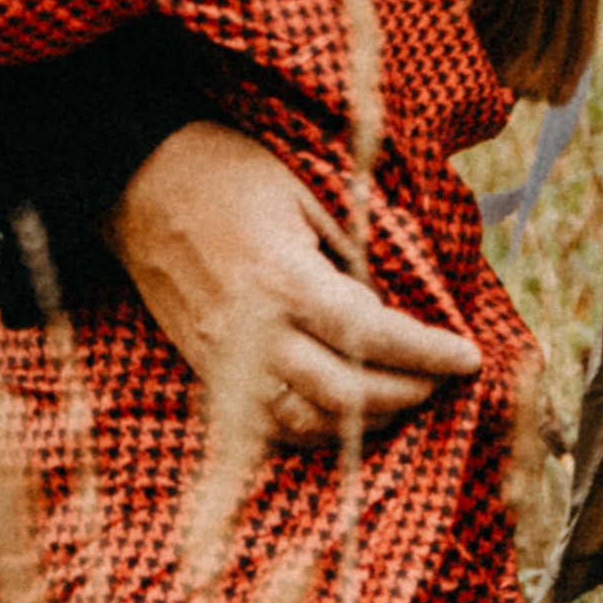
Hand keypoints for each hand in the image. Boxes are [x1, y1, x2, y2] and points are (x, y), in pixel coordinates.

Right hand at [104, 122, 479, 448]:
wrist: (135, 183)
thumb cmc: (226, 172)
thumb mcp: (306, 186)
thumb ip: (355, 247)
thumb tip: (401, 300)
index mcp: (279, 277)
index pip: (369, 335)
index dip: (426, 354)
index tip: (467, 357)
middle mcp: (249, 331)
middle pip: (342, 393)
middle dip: (405, 394)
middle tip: (440, 380)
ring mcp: (222, 359)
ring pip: (303, 422)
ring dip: (362, 422)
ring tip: (401, 399)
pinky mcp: (204, 369)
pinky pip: (264, 424)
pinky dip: (313, 430)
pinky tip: (344, 415)